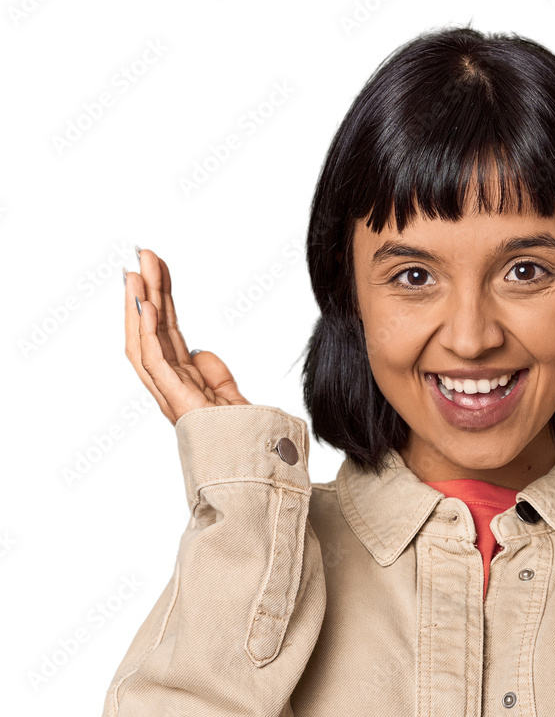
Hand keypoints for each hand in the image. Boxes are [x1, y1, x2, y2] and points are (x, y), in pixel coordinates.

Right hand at [125, 248, 249, 424]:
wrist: (254, 460)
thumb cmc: (242, 435)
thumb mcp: (230, 395)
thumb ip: (217, 373)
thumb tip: (199, 350)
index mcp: (184, 382)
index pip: (168, 333)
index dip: (162, 301)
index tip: (159, 271)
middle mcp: (170, 386)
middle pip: (154, 330)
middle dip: (149, 292)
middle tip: (144, 256)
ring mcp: (168, 393)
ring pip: (145, 340)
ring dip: (141, 304)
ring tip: (138, 270)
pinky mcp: (173, 399)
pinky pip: (153, 359)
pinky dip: (148, 331)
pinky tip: (148, 305)